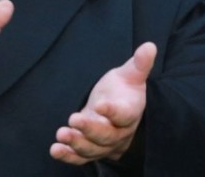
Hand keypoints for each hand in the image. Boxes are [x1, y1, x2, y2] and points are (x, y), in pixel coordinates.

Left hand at [51, 43, 155, 163]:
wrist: (118, 108)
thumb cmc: (124, 89)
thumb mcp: (131, 75)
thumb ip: (139, 64)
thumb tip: (149, 46)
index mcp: (130, 112)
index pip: (123, 115)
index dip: (112, 111)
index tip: (100, 104)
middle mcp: (119, 132)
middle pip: (106, 136)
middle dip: (90, 129)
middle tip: (73, 119)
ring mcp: (104, 144)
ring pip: (93, 149)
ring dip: (76, 144)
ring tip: (61, 134)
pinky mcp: (91, 149)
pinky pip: (81, 158)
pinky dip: (68, 156)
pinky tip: (55, 150)